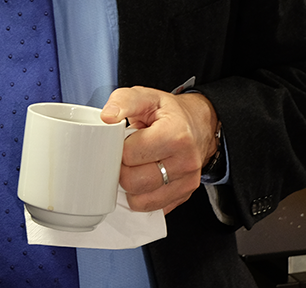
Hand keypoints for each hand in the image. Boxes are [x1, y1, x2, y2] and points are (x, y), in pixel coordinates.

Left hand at [101, 86, 218, 213]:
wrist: (199, 125)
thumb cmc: (169, 112)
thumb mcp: (146, 96)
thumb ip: (123, 101)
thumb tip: (107, 117)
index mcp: (175, 135)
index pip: (130, 155)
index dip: (117, 149)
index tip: (119, 143)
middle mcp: (185, 162)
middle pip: (133, 182)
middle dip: (121, 170)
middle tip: (123, 157)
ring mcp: (187, 182)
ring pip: (141, 201)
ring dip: (129, 187)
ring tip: (133, 168)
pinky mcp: (184, 195)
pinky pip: (152, 208)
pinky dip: (141, 198)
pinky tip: (142, 180)